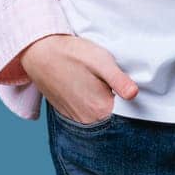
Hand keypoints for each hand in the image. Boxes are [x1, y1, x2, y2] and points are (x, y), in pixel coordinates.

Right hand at [19, 34, 138, 125]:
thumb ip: (118, 79)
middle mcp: (88, 121)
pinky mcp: (67, 114)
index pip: (128, 118)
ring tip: (103, 88)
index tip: (134, 93)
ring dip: (106, 109)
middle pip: (115, 122)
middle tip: (119, 87)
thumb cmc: (72, 54)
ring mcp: (76, 119)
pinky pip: (87, 118)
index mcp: (100, 109)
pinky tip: (91, 92)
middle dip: (122, 109)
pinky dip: (93, 109)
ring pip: (101, 121)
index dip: (135, 107)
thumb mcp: (100, 60)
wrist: (39, 52)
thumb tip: (134, 94)